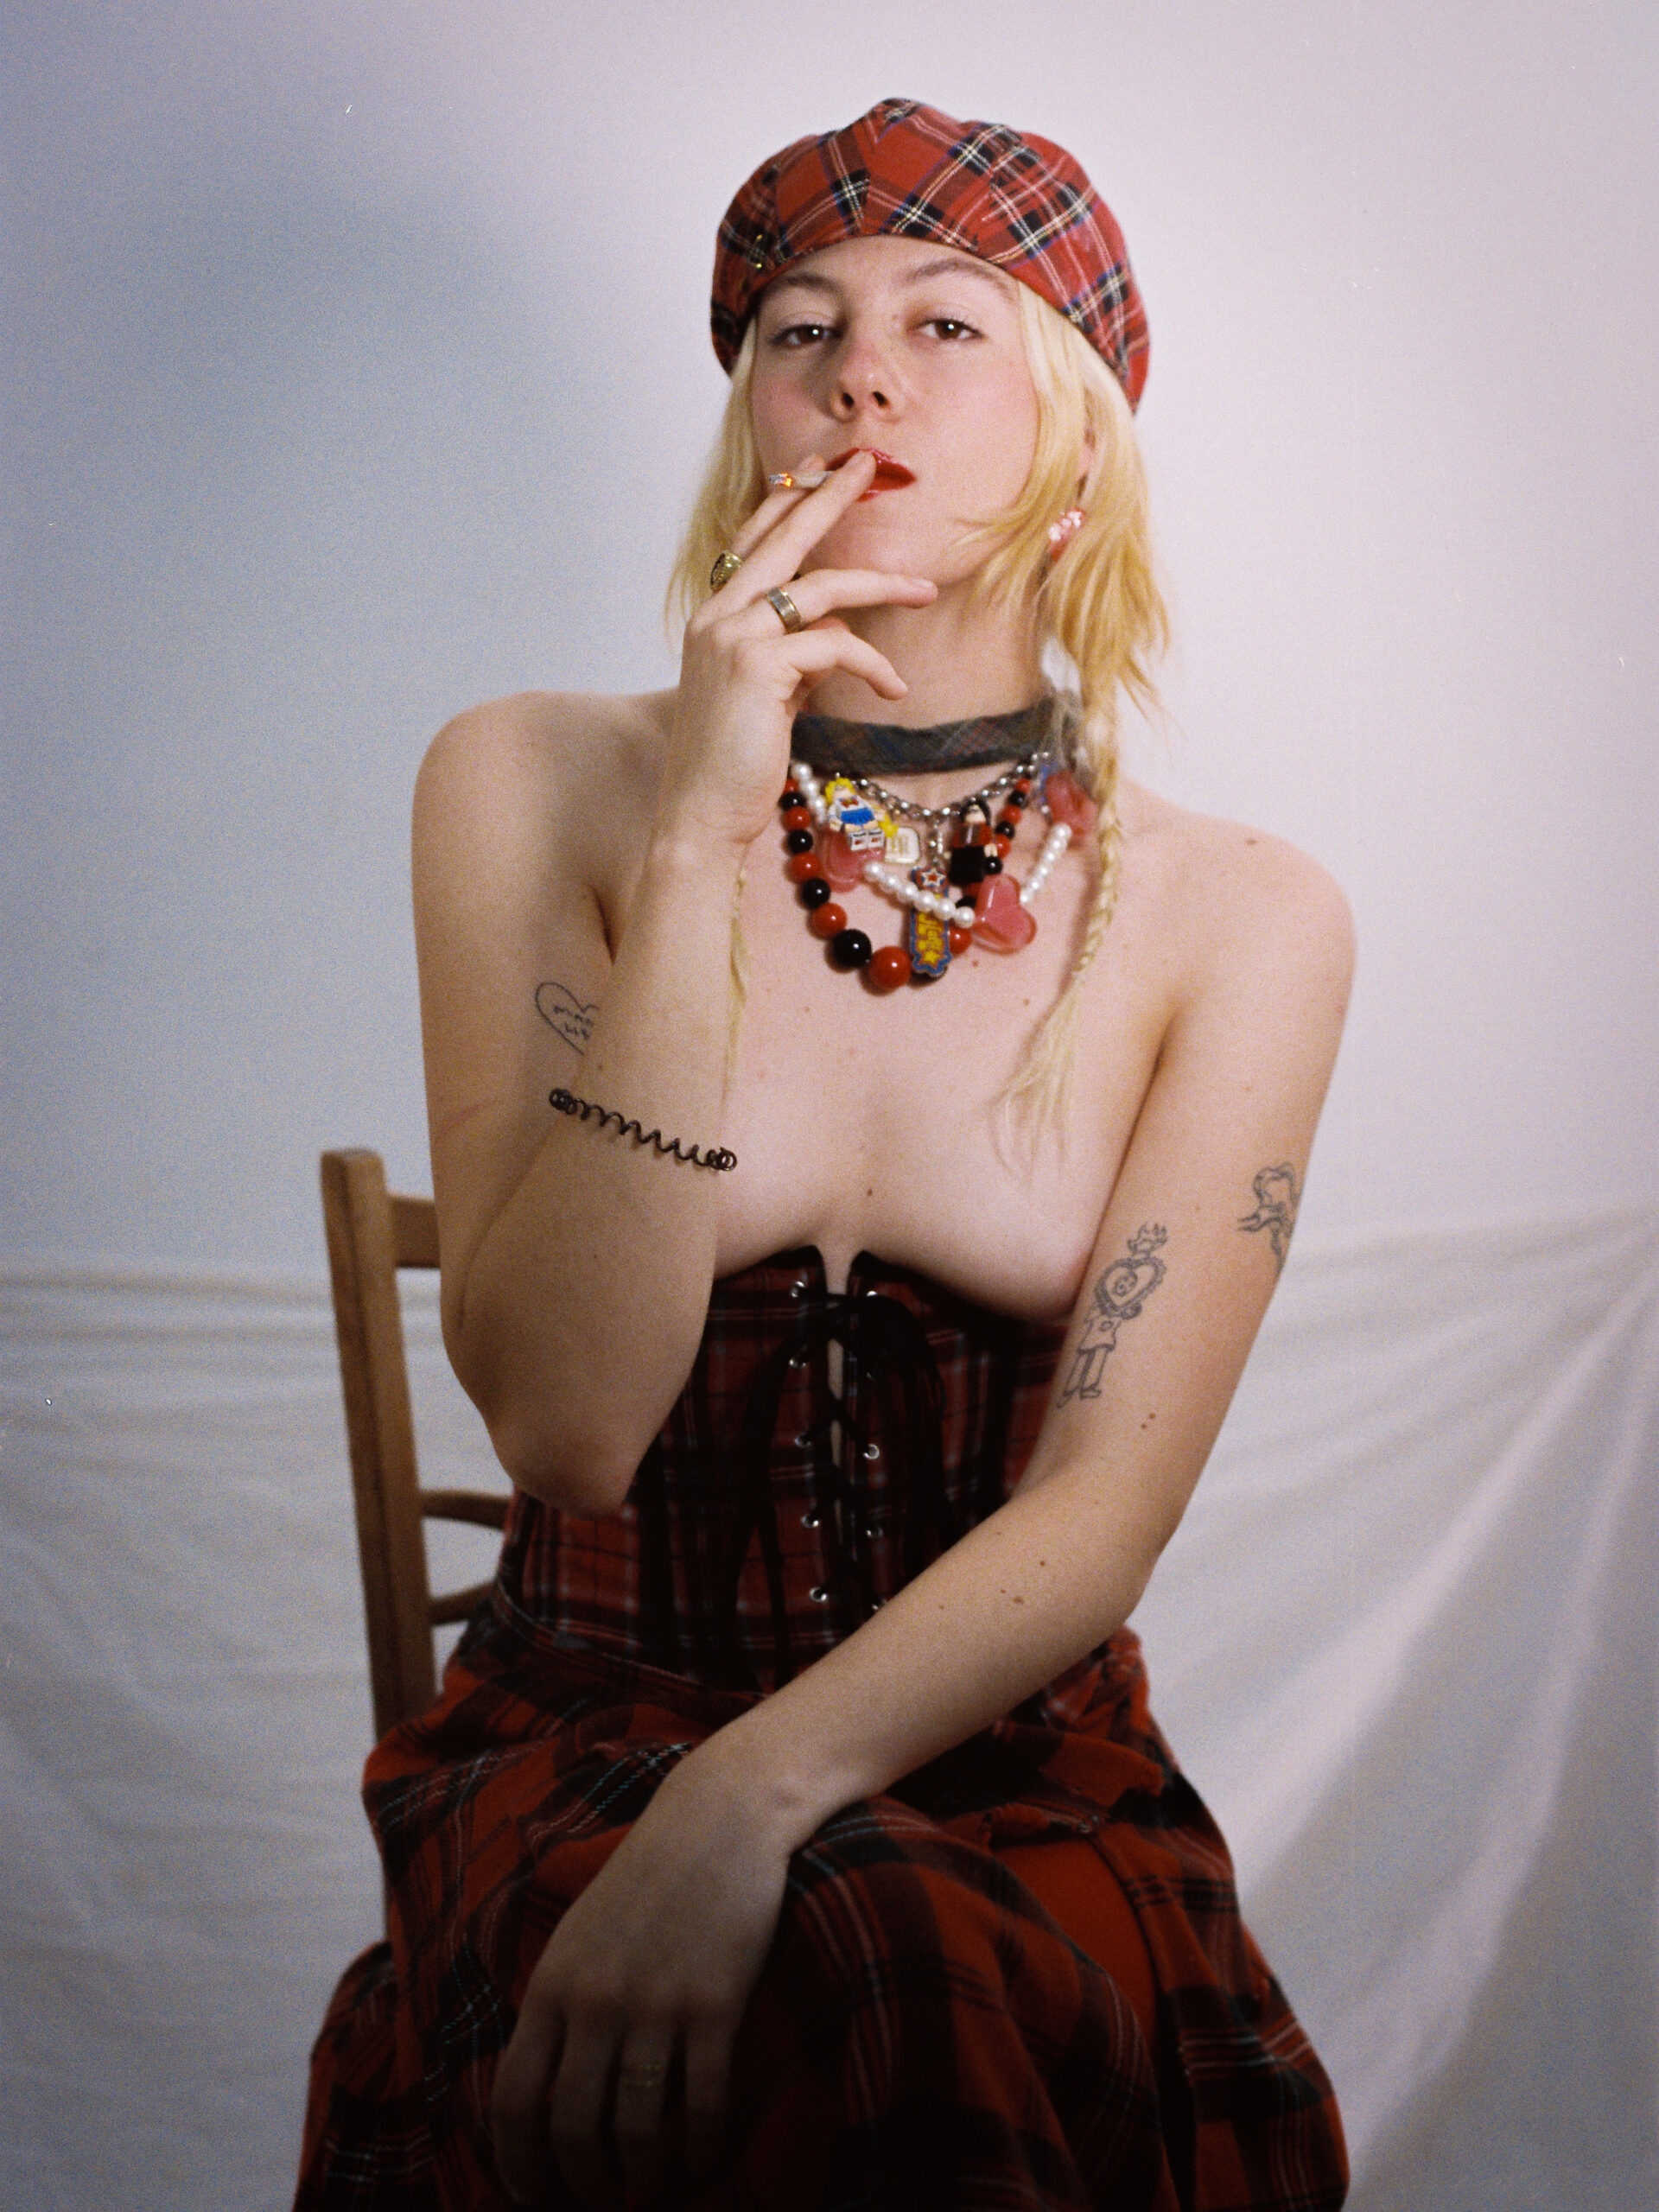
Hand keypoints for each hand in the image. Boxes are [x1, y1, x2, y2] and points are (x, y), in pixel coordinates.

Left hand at [491, 1745, 793, 2208]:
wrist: (717, 1821)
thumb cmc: (647, 1879)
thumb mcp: (579, 1935)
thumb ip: (558, 2005)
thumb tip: (543, 2089)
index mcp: (551, 1986)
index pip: (513, 2099)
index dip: (518, 2164)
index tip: (534, 2197)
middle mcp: (595, 2002)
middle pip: (571, 2127)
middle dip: (585, 2185)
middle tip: (603, 2202)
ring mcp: (655, 2005)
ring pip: (637, 2129)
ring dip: (644, 2178)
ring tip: (653, 2192)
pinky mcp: (714, 2004)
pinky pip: (703, 2104)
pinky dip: (703, 2147)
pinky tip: (706, 2158)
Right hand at [664, 450, 936, 848]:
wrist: (700, 815)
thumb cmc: (733, 764)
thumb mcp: (766, 698)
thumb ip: (792, 658)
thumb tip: (836, 638)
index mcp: (711, 619)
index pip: (750, 543)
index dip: (783, 502)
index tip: (813, 469)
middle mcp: (716, 617)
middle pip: (781, 538)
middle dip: (827, 496)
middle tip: (865, 463)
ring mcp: (734, 637)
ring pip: (821, 588)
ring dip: (881, 585)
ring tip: (925, 591)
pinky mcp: (760, 666)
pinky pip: (836, 645)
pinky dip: (873, 664)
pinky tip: (893, 687)